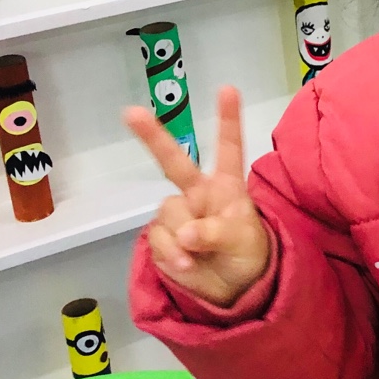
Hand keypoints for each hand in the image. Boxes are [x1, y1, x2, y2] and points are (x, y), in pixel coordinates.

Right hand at [124, 86, 270, 306]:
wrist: (233, 291)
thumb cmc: (247, 254)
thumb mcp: (243, 241)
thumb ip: (217, 232)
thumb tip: (185, 232)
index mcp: (226, 186)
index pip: (228, 148)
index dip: (228, 119)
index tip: (227, 88)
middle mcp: (198, 193)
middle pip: (173, 162)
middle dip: (152, 137)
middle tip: (131, 113)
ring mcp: (178, 215)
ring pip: (167, 212)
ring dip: (180, 237)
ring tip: (198, 256)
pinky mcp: (161, 238)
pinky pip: (158, 239)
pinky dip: (171, 255)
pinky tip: (186, 266)